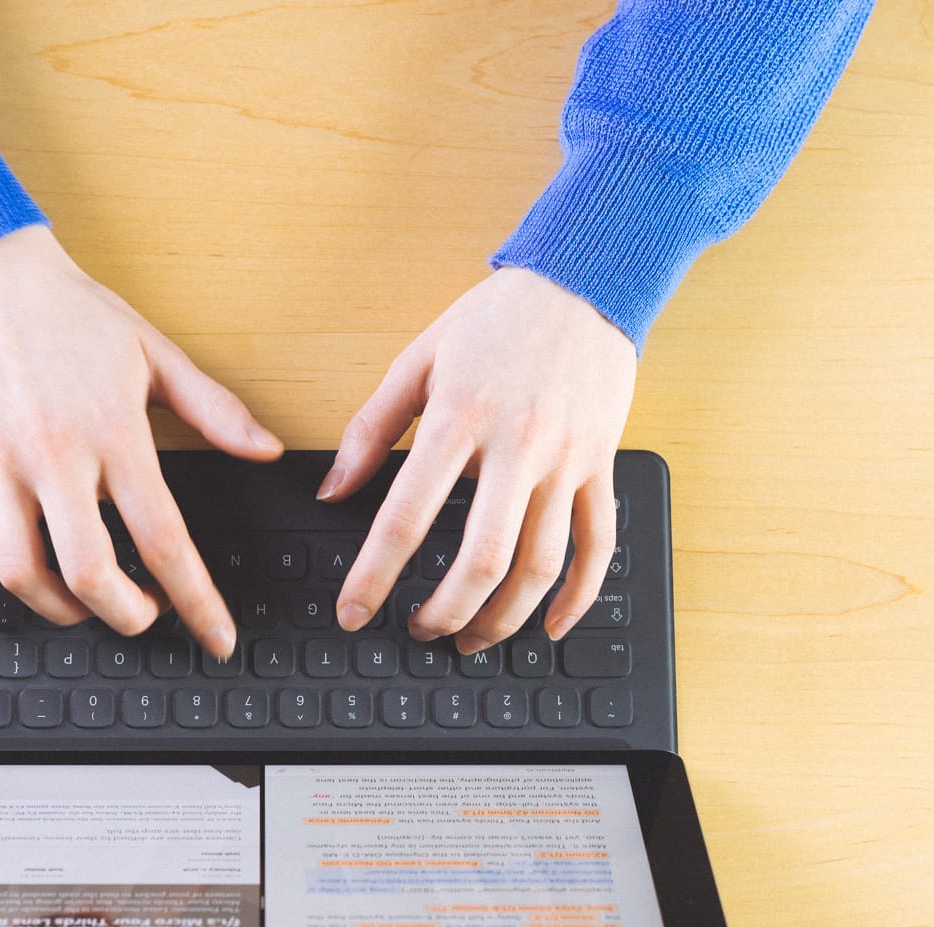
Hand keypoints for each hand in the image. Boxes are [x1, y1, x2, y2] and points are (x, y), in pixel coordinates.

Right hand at [0, 225, 282, 657]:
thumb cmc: (77, 315)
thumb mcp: (157, 355)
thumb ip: (216, 410)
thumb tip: (267, 451)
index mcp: (112, 433)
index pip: (162, 538)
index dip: (196, 600)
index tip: (215, 638)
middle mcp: (51, 455)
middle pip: (88, 572)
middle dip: (125, 615)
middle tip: (146, 614)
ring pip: (18, 571)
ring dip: (57, 608)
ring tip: (85, 604)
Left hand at [318, 267, 636, 653]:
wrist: (585, 280)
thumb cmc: (496, 320)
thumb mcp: (419, 360)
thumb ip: (370, 429)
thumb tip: (332, 490)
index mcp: (459, 418)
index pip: (408, 515)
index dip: (376, 574)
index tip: (354, 611)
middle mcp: (518, 445)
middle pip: (482, 558)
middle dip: (445, 611)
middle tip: (418, 631)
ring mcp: (566, 459)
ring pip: (540, 564)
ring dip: (503, 617)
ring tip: (471, 639)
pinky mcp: (601, 464)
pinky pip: (597, 543)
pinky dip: (577, 596)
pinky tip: (548, 625)